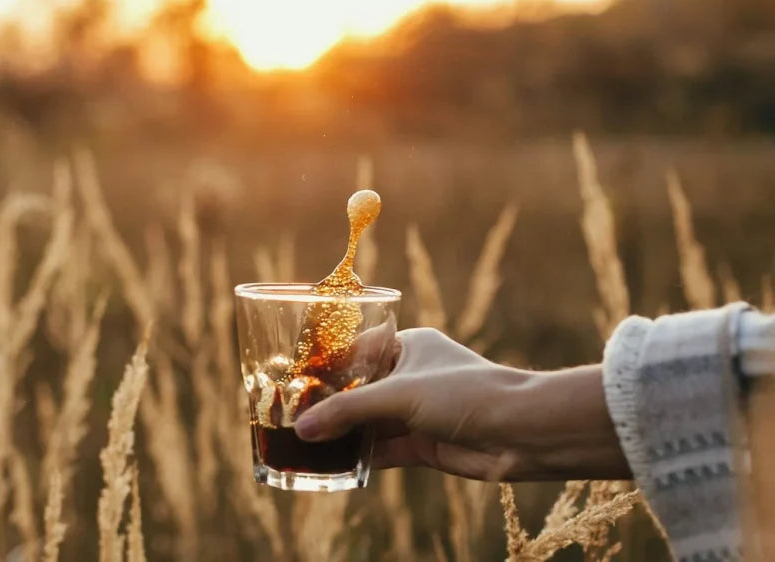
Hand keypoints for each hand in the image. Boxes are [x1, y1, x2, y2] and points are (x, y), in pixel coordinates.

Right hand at [293, 327, 630, 480]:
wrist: (520, 432)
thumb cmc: (466, 394)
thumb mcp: (398, 396)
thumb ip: (347, 412)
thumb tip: (302, 430)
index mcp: (408, 346)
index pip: (356, 352)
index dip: (326, 367)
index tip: (293, 379)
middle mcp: (410, 376)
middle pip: (359, 390)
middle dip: (329, 404)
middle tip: (290, 413)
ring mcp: (416, 412)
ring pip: (368, 422)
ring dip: (341, 434)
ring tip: (301, 442)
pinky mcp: (423, 444)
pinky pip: (382, 450)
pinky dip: (359, 456)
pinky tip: (331, 464)